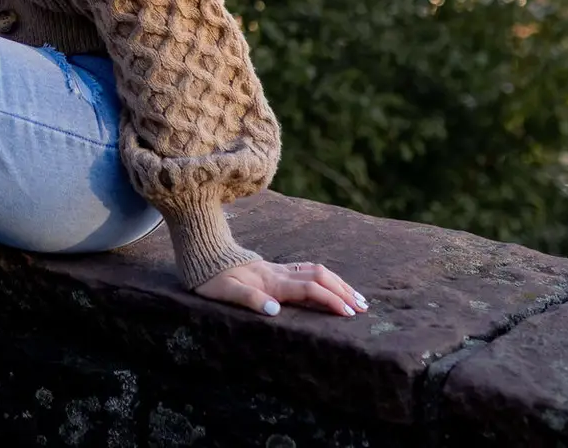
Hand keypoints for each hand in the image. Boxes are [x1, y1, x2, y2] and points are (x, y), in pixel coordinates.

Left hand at [196, 260, 367, 317]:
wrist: (203, 254)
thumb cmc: (211, 278)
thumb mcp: (223, 291)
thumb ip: (248, 299)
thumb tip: (275, 310)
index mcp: (270, 282)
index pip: (309, 289)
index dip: (330, 300)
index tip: (348, 314)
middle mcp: (278, 273)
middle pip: (319, 277)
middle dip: (343, 291)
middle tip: (364, 308)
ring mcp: (278, 269)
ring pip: (316, 271)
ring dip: (338, 283)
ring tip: (357, 297)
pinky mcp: (275, 268)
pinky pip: (307, 270)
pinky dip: (325, 278)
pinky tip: (332, 284)